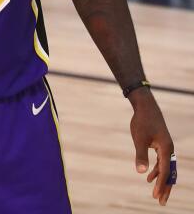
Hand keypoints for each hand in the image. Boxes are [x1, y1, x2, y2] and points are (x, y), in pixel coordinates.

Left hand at [129, 90, 174, 205]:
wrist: (145, 107)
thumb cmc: (142, 122)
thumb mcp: (139, 139)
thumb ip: (141, 155)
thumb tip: (141, 172)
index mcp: (166, 149)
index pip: (165, 171)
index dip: (161, 184)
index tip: (157, 196)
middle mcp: (169, 150)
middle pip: (169, 173)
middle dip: (165, 188)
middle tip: (161, 202)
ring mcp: (166, 148)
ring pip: (166, 169)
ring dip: (161, 181)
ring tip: (156, 194)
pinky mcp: (161, 145)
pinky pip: (162, 162)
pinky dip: (157, 171)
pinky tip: (149, 177)